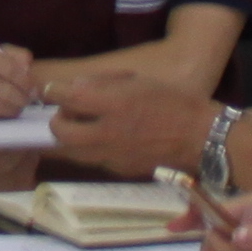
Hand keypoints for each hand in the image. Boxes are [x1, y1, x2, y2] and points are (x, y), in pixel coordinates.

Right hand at [0, 40, 46, 120]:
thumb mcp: (0, 54)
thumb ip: (18, 56)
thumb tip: (27, 67)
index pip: (11, 69)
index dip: (27, 81)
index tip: (33, 87)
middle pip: (6, 92)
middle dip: (22, 98)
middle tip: (28, 100)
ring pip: (0, 107)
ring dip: (14, 109)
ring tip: (17, 105)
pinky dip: (1, 115)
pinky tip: (3, 109)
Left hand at [49, 75, 212, 182]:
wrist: (201, 137)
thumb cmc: (173, 101)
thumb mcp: (138, 80)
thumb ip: (103, 83)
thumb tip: (75, 87)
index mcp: (115, 104)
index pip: (68, 98)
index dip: (53, 92)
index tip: (50, 90)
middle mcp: (109, 133)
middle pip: (60, 133)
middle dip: (56, 121)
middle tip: (67, 113)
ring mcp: (113, 156)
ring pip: (72, 152)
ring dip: (69, 139)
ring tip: (80, 128)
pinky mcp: (120, 169)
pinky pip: (93, 160)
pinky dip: (90, 149)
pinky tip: (103, 140)